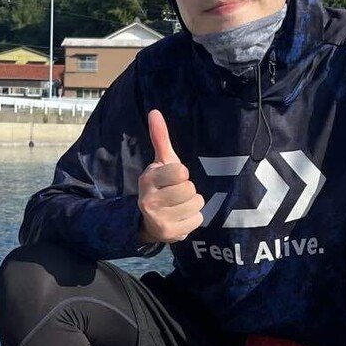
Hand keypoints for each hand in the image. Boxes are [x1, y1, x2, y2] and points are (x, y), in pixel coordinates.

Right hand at [137, 109, 203, 244]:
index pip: (180, 172)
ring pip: (196, 205)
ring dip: (192, 205)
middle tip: (177, 194)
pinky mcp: (169, 234)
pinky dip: (193, 219)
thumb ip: (160, 138)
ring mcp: (159, 218)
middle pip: (190, 189)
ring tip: (179, 206)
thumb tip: (154, 112)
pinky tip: (181, 218)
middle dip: (188, 190)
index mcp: (148, 179)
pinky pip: (197, 220)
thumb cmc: (162, 186)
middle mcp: (149, 200)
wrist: (150, 220)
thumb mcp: (161, 162)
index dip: (181, 174)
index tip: (174, 178)